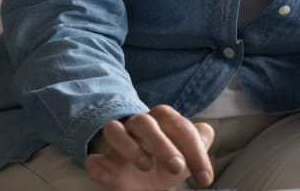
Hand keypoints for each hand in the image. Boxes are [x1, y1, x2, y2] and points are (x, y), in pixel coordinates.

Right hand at [86, 105, 214, 189]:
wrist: (139, 175)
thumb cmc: (166, 159)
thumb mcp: (186, 155)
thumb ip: (198, 142)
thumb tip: (206, 132)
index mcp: (163, 120)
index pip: (179, 127)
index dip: (195, 151)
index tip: (205, 178)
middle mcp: (138, 125)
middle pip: (145, 123)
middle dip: (162, 144)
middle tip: (177, 167)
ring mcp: (117, 140)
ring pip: (114, 130)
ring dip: (129, 147)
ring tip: (146, 166)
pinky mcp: (100, 159)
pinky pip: (93, 158)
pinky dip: (98, 165)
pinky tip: (107, 175)